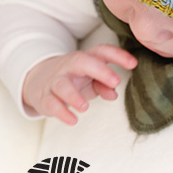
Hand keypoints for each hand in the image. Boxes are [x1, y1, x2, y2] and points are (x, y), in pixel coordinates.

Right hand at [22, 44, 137, 124]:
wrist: (39, 80)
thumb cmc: (74, 79)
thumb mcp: (91, 80)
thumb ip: (104, 85)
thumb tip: (114, 94)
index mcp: (85, 59)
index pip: (102, 51)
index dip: (118, 55)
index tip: (133, 64)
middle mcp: (70, 66)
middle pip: (82, 61)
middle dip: (100, 70)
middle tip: (116, 81)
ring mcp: (55, 80)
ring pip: (62, 84)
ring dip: (74, 96)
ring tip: (85, 107)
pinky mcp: (45, 96)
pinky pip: (51, 103)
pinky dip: (62, 112)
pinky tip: (73, 120)